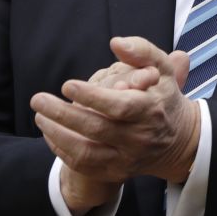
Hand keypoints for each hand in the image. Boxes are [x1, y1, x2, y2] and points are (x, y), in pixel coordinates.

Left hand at [31, 37, 200, 186]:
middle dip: (63, 114)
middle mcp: (140, 138)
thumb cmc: (163, 97)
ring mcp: (128, 158)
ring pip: (86, 152)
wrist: (178, 140)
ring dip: (57, 135)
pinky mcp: (117, 172)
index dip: (92, 97)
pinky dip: (62, 150)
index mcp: (152, 110)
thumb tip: (116, 43)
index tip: (67, 85)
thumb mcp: (162, 69)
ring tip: (40, 117)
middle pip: (97, 129)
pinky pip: (83, 166)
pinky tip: (51, 132)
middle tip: (38, 99)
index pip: (120, 107)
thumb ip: (142, 51)